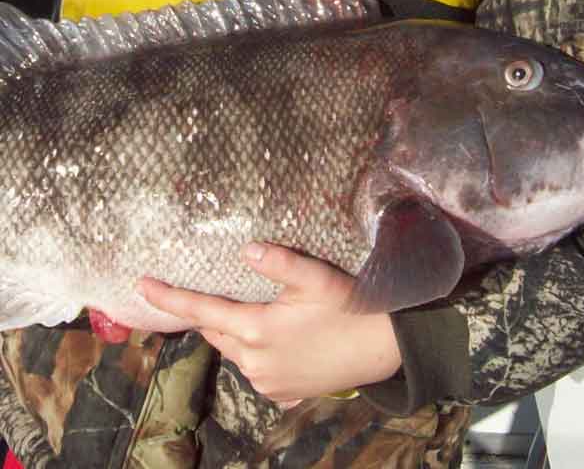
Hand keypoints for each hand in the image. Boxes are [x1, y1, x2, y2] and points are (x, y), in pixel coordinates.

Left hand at [137, 243, 401, 405]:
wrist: (381, 350)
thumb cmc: (350, 309)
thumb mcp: (317, 278)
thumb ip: (280, 263)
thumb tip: (246, 250)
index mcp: (257, 329)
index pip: (201, 310)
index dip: (169, 298)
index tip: (141, 285)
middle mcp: (254, 361)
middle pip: (216, 332)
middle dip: (209, 314)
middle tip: (218, 293)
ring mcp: (266, 382)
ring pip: (234, 352)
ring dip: (234, 333)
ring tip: (256, 315)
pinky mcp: (281, 393)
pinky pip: (254, 372)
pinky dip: (254, 355)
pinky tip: (278, 343)